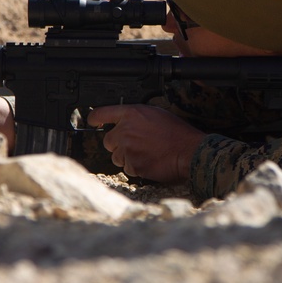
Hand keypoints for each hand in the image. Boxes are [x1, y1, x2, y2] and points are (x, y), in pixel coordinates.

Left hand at [87, 105, 204, 182]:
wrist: (189, 151)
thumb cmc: (177, 132)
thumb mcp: (156, 114)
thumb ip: (136, 117)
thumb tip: (126, 123)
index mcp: (131, 114)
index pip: (103, 113)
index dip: (95, 118)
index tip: (93, 121)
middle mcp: (126, 130)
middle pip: (108, 141)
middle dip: (118, 144)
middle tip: (134, 145)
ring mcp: (128, 149)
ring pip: (116, 157)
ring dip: (127, 157)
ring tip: (146, 154)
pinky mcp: (133, 165)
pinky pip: (128, 169)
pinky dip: (136, 168)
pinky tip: (150, 162)